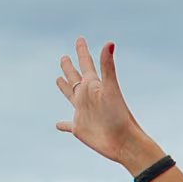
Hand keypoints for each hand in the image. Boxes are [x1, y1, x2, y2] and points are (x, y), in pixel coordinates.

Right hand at [53, 37, 161, 171]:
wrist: (125, 142)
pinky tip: (58, 125)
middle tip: (65, 57)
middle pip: (75, 78)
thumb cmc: (120, 116)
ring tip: (58, 79)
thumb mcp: (111, 88)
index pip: (87, 64)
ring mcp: (83, 112)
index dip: (82, 51)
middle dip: (70, 67)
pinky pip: (68, 125)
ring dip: (64, 87)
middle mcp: (88, 97)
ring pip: (70, 96)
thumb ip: (108, 66)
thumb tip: (110, 42)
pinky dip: (63, 124)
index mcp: (94, 86)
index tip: (80, 39)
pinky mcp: (80, 128)